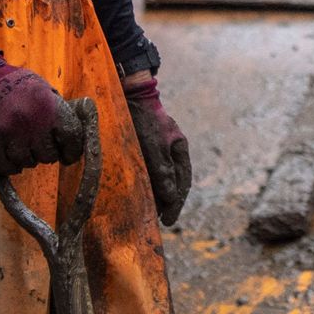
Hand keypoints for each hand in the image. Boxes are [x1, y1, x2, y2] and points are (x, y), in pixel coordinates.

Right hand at [0, 55, 82, 176]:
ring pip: (27, 162)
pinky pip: (4, 165)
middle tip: (42, 148)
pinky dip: (9, 167)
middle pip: (49, 155)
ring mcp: (11, 133)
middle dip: (47, 154)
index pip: (72, 137)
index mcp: (51, 107)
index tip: (69, 156)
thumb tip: (73, 135)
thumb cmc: (18, 85)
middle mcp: (33, 121)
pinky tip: (12, 161)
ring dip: (28, 159)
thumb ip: (59, 111)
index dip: (72, 151)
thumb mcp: (45, 90)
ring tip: (24, 149)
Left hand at [122, 73, 191, 224]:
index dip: (176, 203)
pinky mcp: (145, 147)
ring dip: (158, 194)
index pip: (183, 182)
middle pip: (174, 182)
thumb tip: (169, 196)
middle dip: (168, 202)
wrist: (130, 93)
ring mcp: (159, 148)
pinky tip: (140, 191)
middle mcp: (171, 150)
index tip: (168, 220)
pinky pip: (150, 170)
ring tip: (150, 210)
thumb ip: (163, 171)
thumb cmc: (144, 119)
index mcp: (179, 149)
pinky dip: (148, 184)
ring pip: (162, 177)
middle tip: (160, 219)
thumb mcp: (154, 146)